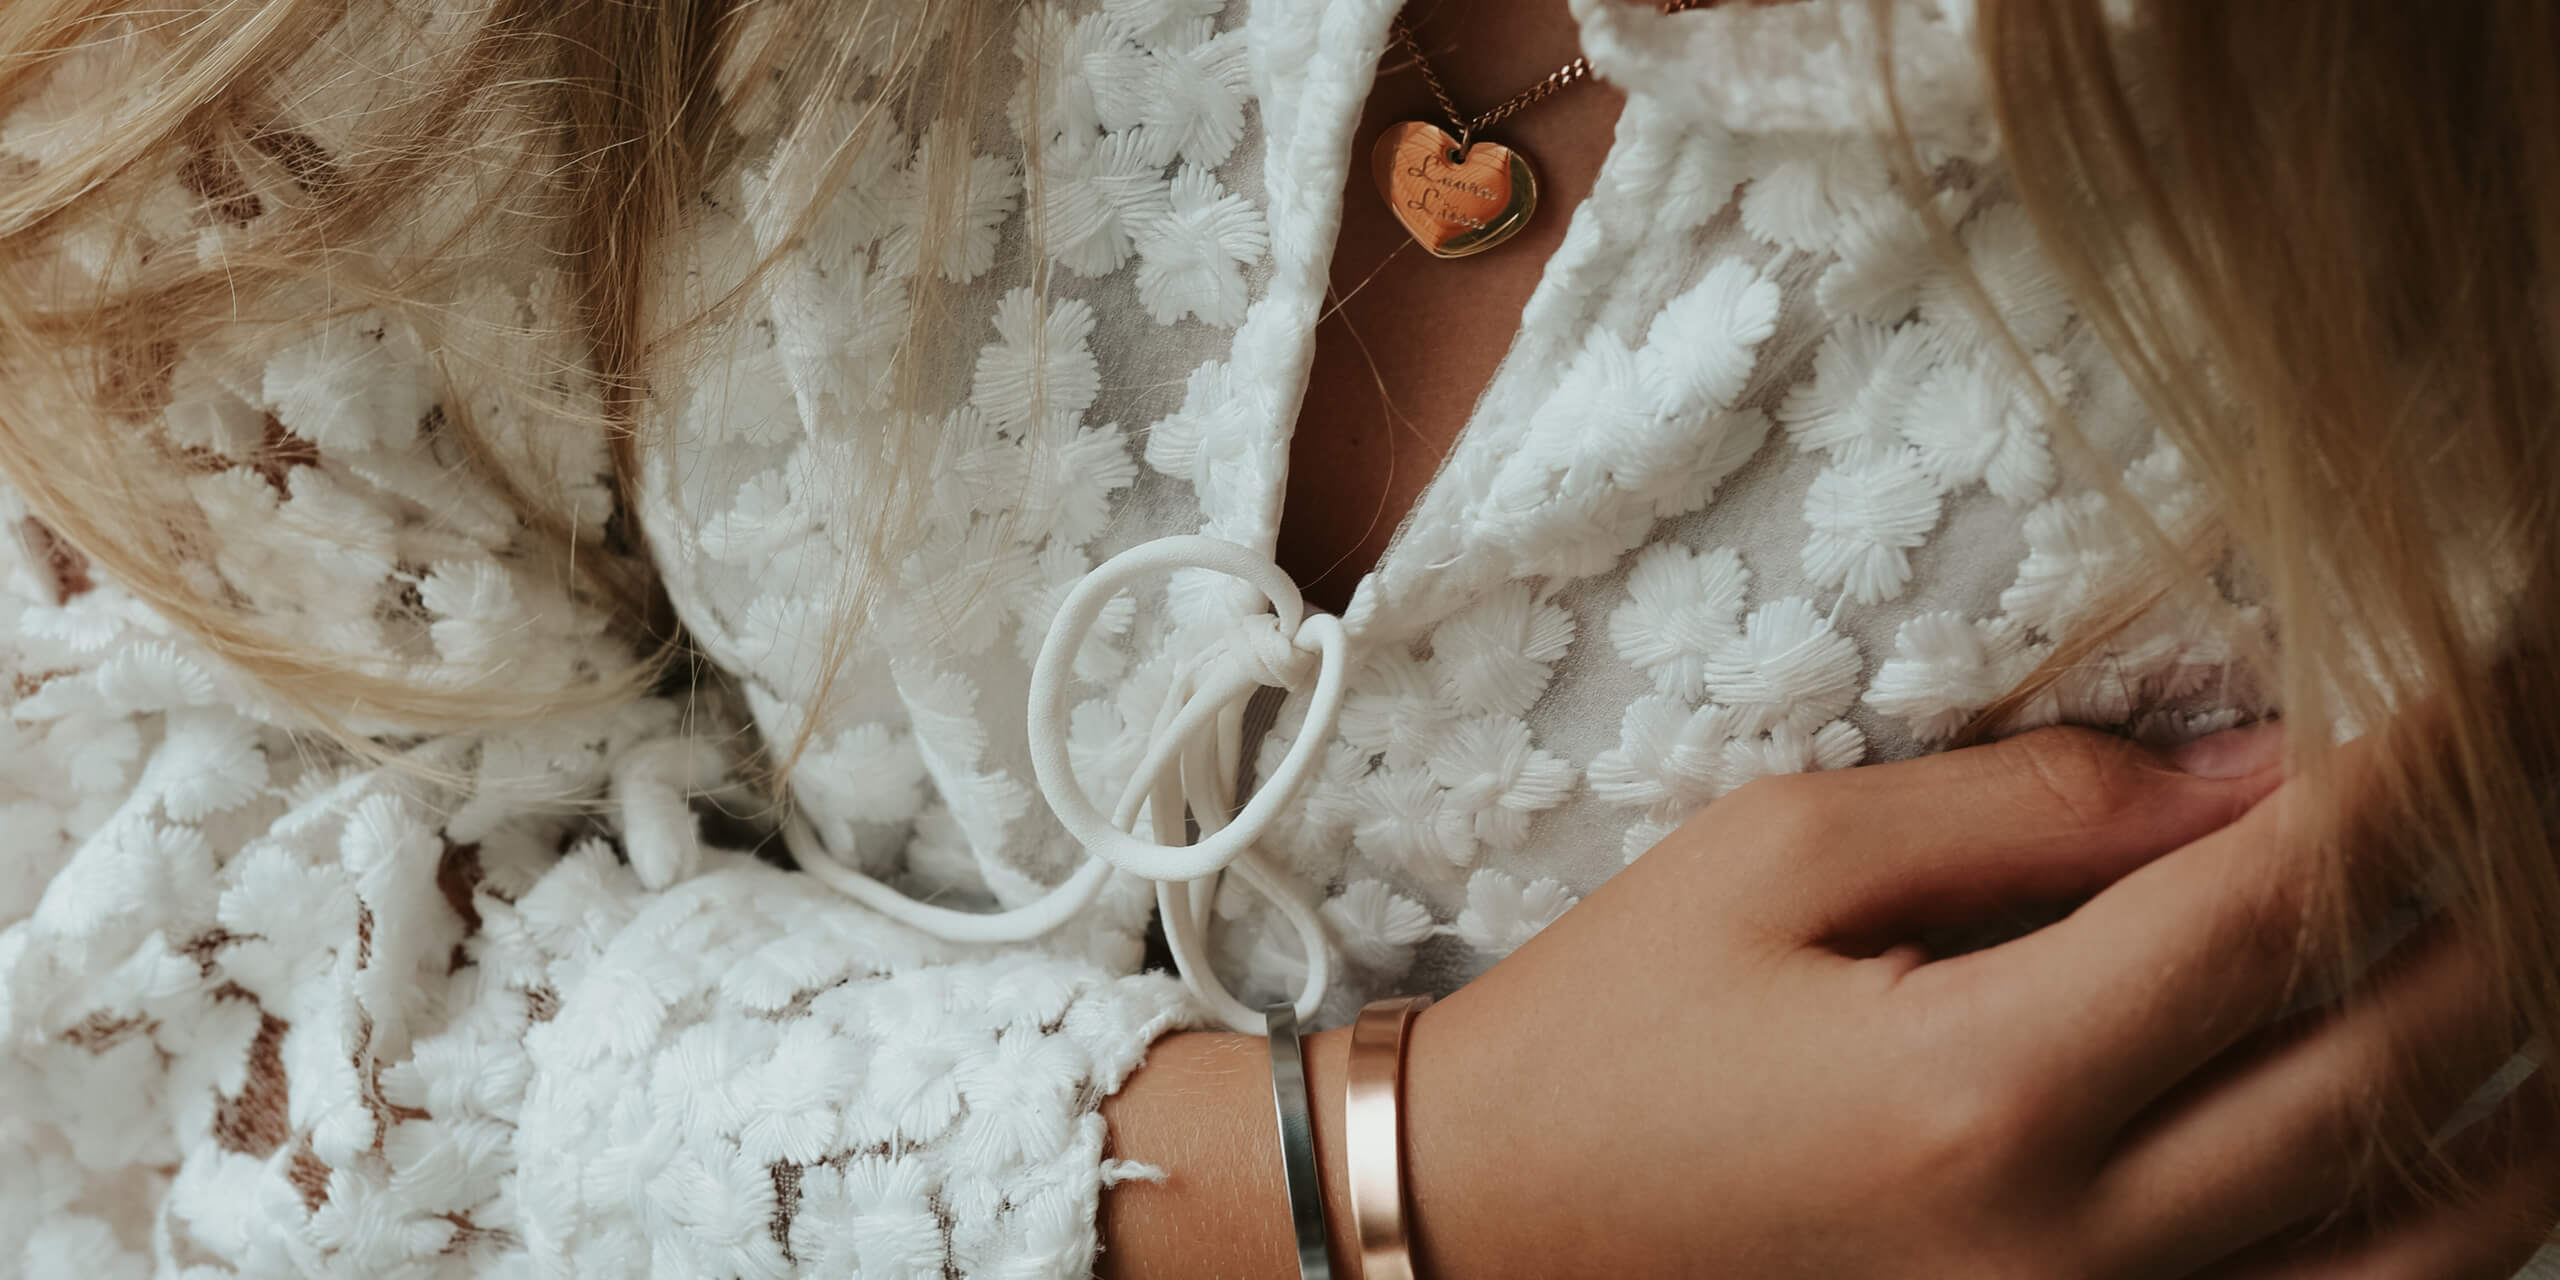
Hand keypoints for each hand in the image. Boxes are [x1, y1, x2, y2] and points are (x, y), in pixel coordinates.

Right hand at [1402, 725, 2553, 1277]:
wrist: (1511, 1227)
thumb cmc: (1623, 1019)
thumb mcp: (1780, 856)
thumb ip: (2029, 805)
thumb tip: (2258, 768)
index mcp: (1982, 1085)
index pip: (2280, 906)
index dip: (2423, 768)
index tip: (2497, 652)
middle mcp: (2076, 1239)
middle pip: (2398, 1059)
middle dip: (2506, 880)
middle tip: (2525, 748)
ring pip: (2439, 1223)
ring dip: (2528, 1066)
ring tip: (2531, 924)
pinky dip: (2457, 1205)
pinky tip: (2470, 1102)